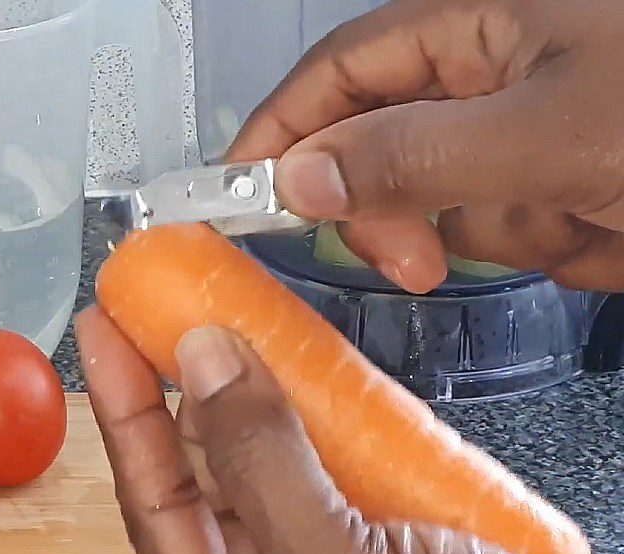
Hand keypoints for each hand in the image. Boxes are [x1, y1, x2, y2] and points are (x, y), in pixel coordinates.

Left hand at [77, 306, 623, 553]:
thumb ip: (262, 467)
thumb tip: (206, 367)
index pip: (155, 506)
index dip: (124, 412)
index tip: (105, 336)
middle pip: (204, 479)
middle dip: (180, 394)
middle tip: (158, 314)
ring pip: (267, 462)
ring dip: (250, 394)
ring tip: (221, 322)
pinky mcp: (383, 540)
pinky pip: (328, 461)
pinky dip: (317, 411)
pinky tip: (303, 367)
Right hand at [228, 0, 623, 293]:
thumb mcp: (545, 133)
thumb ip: (411, 156)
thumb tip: (306, 177)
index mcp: (478, 25)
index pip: (336, 77)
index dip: (280, 134)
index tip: (237, 194)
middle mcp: (489, 77)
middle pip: (377, 151)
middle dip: (395, 210)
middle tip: (416, 255)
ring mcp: (519, 137)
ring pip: (447, 206)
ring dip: (500, 230)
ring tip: (575, 215)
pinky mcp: (551, 187)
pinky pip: (506, 230)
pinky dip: (547, 243)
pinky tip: (603, 223)